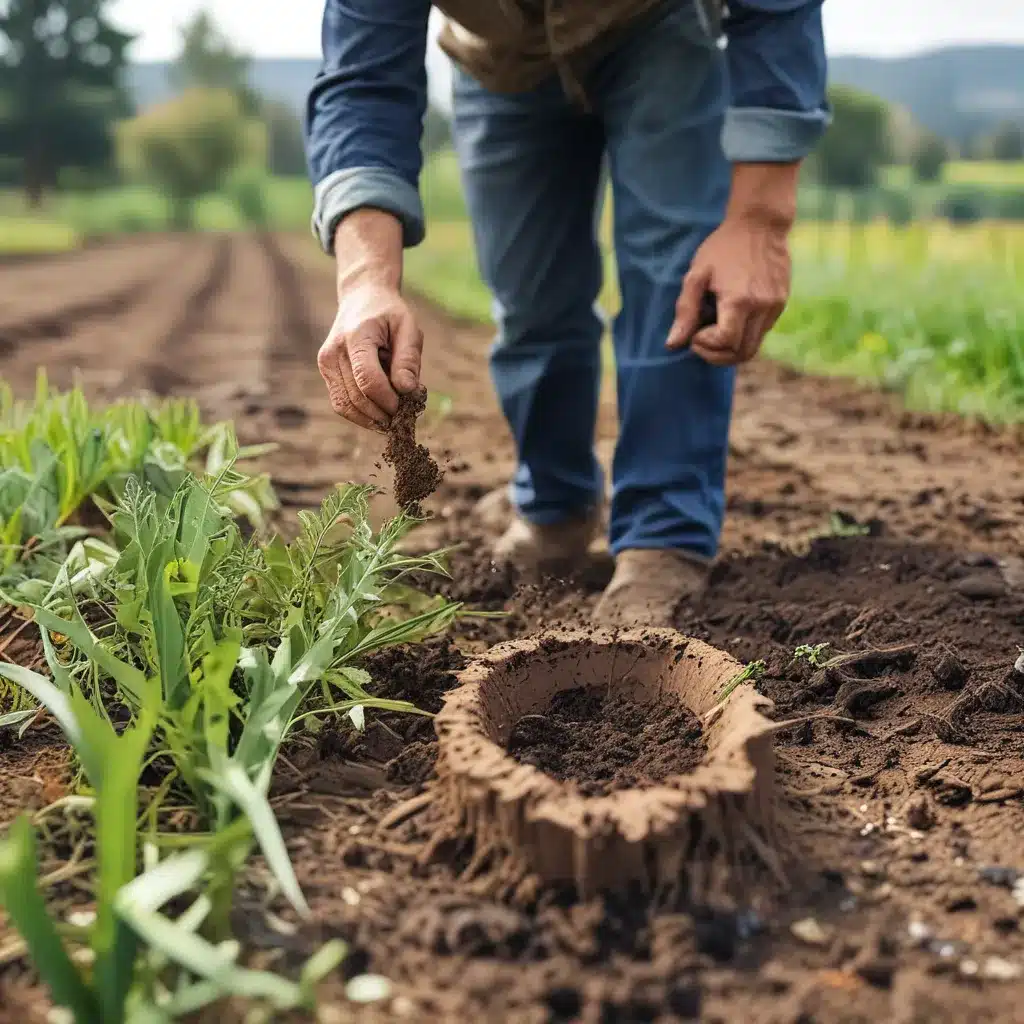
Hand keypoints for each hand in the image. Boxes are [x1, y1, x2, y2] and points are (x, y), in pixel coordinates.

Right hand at [317, 278, 422, 430]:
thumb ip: (408, 359)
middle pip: (356, 397)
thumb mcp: (408, 328)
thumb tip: (408, 390)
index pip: (367, 379)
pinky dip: (361, 413)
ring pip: (345, 406)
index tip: (407, 407)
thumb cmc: (389, 315)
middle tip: (404, 418)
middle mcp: (334, 351)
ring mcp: (326, 363)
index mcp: (356, 336)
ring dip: (371, 418)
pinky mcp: (326, 372)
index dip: (388, 400)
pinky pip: (341, 403)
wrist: (362, 299)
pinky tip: (379, 410)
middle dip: (382, 413)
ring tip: (393, 417)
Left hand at [666, 214, 791, 365]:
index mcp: (739, 300)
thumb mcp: (697, 275)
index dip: (706, 346)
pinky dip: (743, 335)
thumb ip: (685, 311)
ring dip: (730, 348)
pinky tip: (730, 317)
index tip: (695, 333)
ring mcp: (775, 307)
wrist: (760, 224)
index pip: (726, 342)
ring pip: (753, 347)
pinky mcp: (781, 304)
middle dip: (717, 355)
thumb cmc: (723, 248)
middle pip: (742, 353)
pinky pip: (762, 332)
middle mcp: (762, 307)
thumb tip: (673, 344)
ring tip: (714, 329)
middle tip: (700, 340)